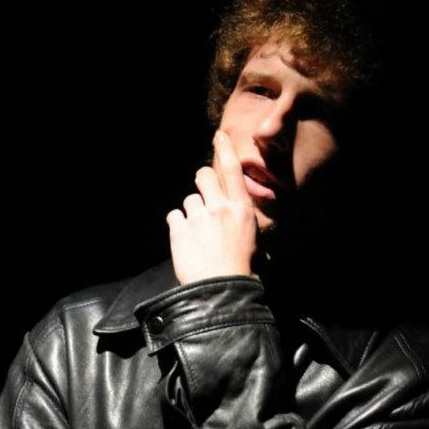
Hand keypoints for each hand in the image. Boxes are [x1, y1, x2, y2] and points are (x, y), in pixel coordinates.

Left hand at [166, 130, 259, 284]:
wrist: (222, 293)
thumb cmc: (243, 273)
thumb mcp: (255, 245)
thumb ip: (245, 227)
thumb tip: (248, 228)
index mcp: (241, 209)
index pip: (232, 169)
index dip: (224, 148)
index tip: (218, 136)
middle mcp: (220, 207)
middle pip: (203, 175)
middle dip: (201, 183)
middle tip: (203, 201)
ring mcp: (198, 217)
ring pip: (188, 199)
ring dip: (191, 213)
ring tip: (197, 235)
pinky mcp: (179, 230)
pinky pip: (174, 216)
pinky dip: (177, 226)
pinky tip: (186, 241)